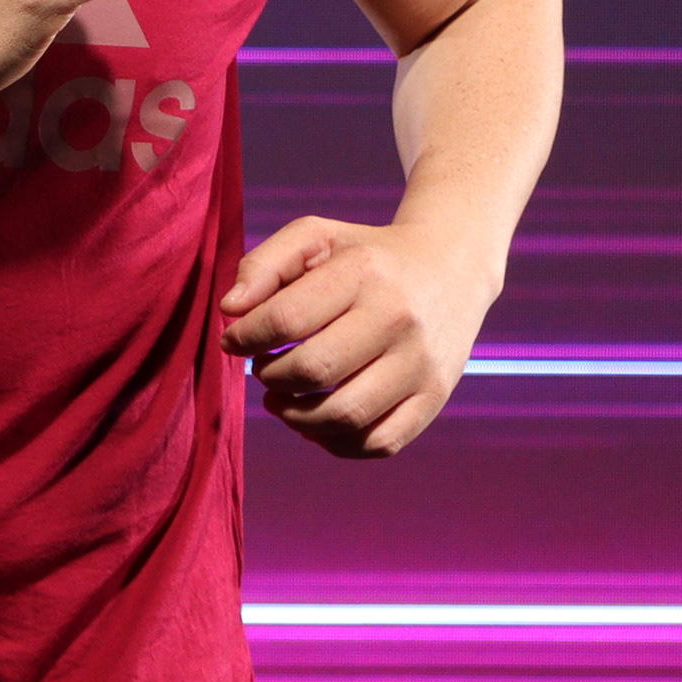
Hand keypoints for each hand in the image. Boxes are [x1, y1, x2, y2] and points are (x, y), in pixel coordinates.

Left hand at [219, 217, 493, 457]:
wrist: (451, 267)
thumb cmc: (366, 255)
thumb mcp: (316, 237)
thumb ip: (263, 264)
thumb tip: (230, 310)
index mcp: (364, 272)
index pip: (286, 319)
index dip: (246, 337)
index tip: (236, 340)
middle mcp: (399, 317)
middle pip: (312, 371)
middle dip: (269, 377)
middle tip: (263, 368)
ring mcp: (421, 362)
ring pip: (344, 417)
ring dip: (295, 416)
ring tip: (281, 399)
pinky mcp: (435, 397)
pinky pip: (378, 443)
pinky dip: (336, 443)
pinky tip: (316, 422)